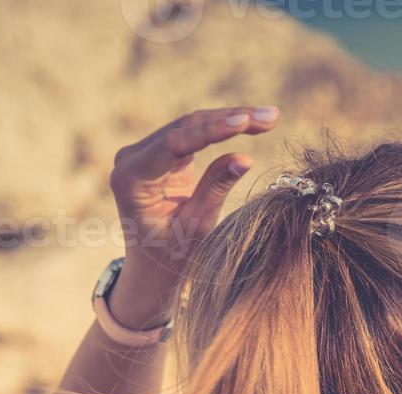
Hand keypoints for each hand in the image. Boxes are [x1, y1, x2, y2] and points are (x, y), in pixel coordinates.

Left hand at [106, 106, 279, 327]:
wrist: (152, 268)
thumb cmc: (172, 256)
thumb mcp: (196, 226)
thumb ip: (215, 188)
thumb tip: (245, 157)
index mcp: (131, 178)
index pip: (175, 144)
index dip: (213, 130)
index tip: (245, 121)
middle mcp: (132, 158)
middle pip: (186, 127)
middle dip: (229, 119)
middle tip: (271, 116)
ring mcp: (144, 153)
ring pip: (192, 125)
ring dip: (230, 119)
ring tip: (269, 117)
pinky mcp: (160, 153)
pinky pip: (194, 134)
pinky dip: (222, 129)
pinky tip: (251, 122)